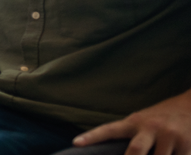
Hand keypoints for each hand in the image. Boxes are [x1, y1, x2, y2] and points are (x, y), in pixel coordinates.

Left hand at [73, 91, 190, 154]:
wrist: (190, 105)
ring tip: (155, 154)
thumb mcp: (143, 121)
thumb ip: (130, 135)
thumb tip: (112, 151)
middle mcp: (151, 127)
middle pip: (135, 151)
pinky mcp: (187, 145)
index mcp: (134, 122)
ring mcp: (170, 136)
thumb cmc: (162, 117)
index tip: (76, 143)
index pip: (109, 129)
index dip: (92, 137)